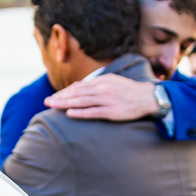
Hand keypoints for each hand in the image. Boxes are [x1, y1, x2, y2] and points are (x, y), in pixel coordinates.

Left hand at [43, 74, 158, 120]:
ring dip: (65, 104)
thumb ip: (96, 84)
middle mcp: (103, 88)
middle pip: (77, 93)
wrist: (148, 97)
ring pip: (82, 101)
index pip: (78, 86)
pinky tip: (70, 114)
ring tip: (53, 106)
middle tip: (46, 102)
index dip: (64, 92)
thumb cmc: (128, 91)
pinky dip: (80, 113)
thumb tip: (79, 87)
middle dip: (60, 97)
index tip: (53, 97)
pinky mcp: (112, 111)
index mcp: (102, 81)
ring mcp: (107, 100)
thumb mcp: (112, 82)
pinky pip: (93, 112)